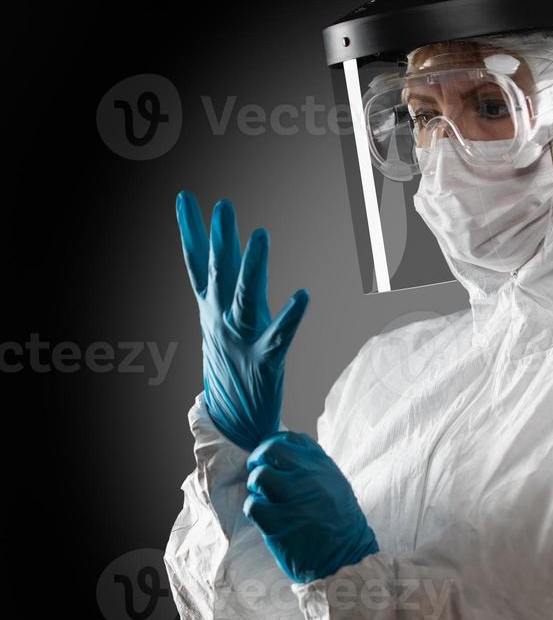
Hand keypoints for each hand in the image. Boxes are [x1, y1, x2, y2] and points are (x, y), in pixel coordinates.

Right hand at [176, 191, 309, 450]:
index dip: (191, 231)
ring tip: (260, 235)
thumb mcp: (223, 320)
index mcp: (212, 310)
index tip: (184, 197)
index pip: (197, 264)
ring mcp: (243, 340)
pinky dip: (289, 316)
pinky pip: (279, 335)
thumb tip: (228, 250)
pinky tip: (302, 296)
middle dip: (219, 240)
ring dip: (252, 267)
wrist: (237, 422)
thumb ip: (227, 284)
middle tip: (222, 206)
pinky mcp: (266, 360)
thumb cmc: (235, 364)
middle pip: (219, 274)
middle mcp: (223, 321)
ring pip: (245, 298)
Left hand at [244, 432, 378, 583]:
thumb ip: (313, 468)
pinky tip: (265, 517)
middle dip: (258, 460)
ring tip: (265, 499)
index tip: (269, 457)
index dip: (273, 445)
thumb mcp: (335, 485)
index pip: (290, 439)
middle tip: (258, 474)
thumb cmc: (339, 523)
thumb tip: (282, 456)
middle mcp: (310, 478)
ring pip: (259, 477)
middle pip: (270, 451)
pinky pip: (253, 506)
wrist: (346, 558)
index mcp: (323, 466)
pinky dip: (255, 510)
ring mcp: (295, 499)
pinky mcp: (280, 523)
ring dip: (256, 488)